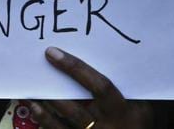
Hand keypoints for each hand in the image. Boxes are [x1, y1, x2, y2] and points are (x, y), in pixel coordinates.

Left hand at [28, 47, 152, 128]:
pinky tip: (33, 107)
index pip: (100, 86)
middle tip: (36, 68)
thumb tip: (111, 56)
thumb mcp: (142, 108)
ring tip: (30, 88)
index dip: (76, 68)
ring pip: (63, 120)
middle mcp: (108, 126)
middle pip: (75, 105)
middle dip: (54, 87)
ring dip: (45, 103)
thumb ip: (129, 87)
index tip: (52, 53)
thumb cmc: (139, 125)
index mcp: (124, 112)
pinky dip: (44, 119)